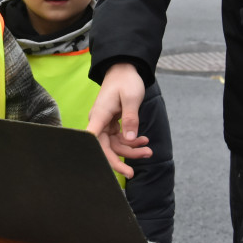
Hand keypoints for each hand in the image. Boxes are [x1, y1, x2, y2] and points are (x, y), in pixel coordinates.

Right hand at [85, 63, 150, 177]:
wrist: (124, 70)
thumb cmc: (126, 81)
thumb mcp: (132, 98)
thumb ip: (131, 119)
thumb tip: (130, 140)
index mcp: (99, 115)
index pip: (93, 140)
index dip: (99, 156)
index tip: (107, 169)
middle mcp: (99, 122)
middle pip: (104, 148)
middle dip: (119, 160)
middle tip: (132, 173)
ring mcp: (105, 124)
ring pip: (115, 145)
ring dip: (131, 150)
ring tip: (149, 151)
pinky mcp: (112, 124)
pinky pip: (120, 138)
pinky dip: (132, 141)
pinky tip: (144, 140)